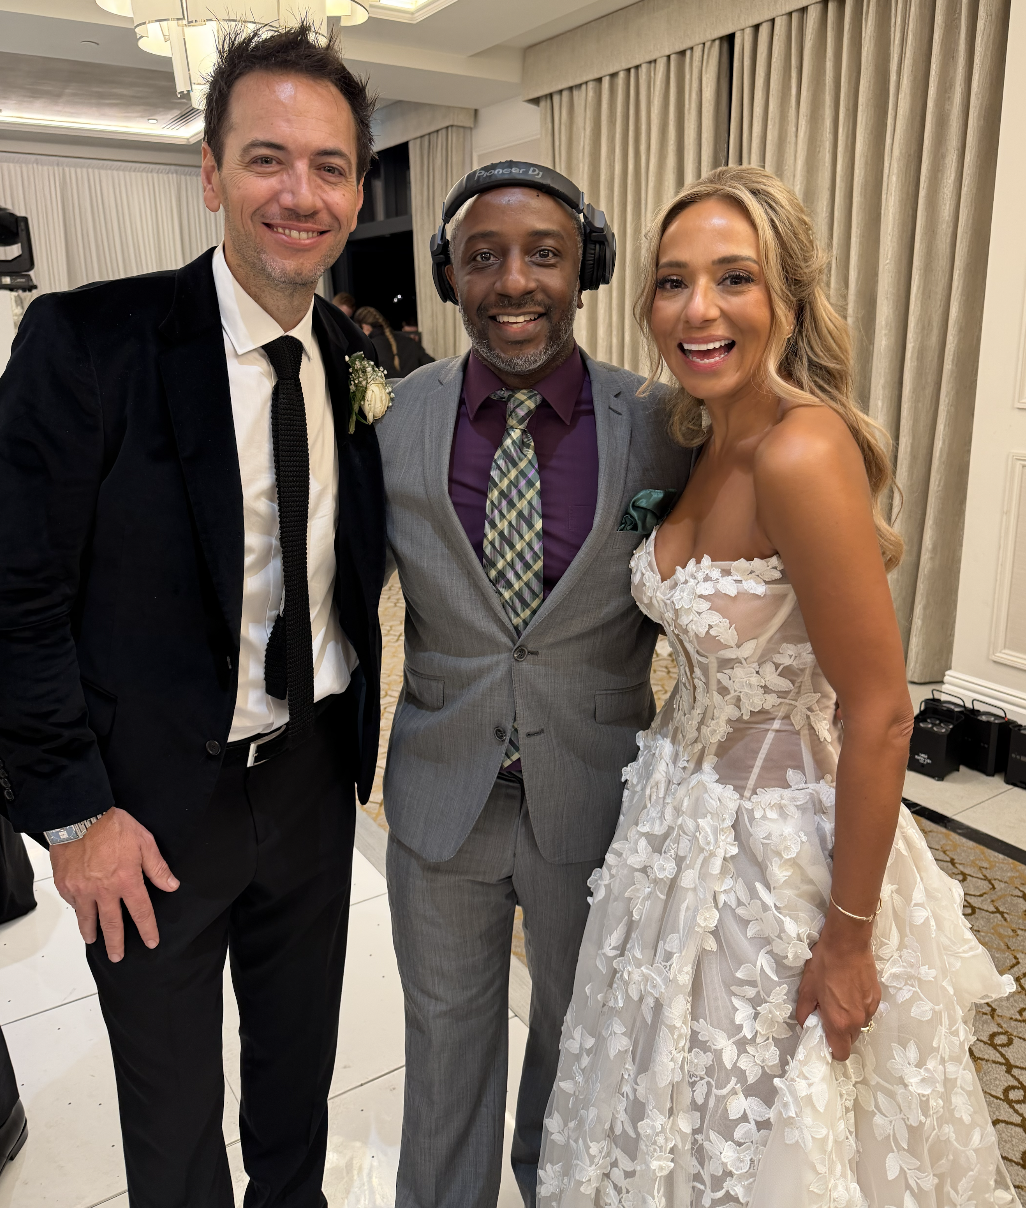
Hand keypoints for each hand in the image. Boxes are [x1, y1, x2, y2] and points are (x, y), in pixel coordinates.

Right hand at [50, 808, 178, 961]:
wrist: (79, 816)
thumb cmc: (114, 826)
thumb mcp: (144, 842)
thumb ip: (157, 867)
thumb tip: (172, 886)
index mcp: (127, 881)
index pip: (141, 912)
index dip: (147, 929)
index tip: (151, 942)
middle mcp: (104, 891)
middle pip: (112, 924)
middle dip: (116, 943)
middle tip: (117, 957)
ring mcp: (82, 890)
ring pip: (88, 919)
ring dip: (92, 933)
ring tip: (94, 942)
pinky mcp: (65, 885)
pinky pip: (73, 903)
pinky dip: (78, 911)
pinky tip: (81, 913)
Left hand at [796, 916, 879, 1061]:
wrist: (847, 943)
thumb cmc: (825, 965)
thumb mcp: (807, 988)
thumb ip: (804, 1012)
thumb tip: (806, 1022)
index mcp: (839, 1022)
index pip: (841, 1053)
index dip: (832, 1049)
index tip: (824, 1037)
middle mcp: (858, 1020)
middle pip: (850, 1039)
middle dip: (839, 1032)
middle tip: (828, 1013)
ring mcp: (870, 1009)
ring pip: (860, 1025)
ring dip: (850, 1019)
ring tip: (839, 998)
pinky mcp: (876, 997)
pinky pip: (867, 1011)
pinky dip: (858, 1006)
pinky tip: (849, 989)